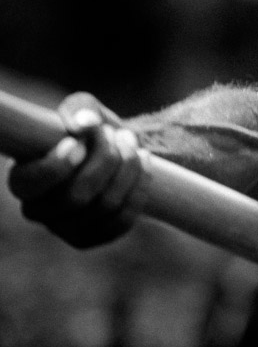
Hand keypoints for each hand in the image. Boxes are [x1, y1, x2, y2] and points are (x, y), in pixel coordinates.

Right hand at [7, 91, 144, 246]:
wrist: (117, 152)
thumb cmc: (90, 131)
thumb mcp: (83, 110)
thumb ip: (80, 108)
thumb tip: (85, 123)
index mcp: (23, 180)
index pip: (32, 183)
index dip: (59, 164)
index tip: (77, 141)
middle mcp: (39, 211)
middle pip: (77, 196)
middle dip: (106, 160)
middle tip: (119, 134)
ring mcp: (67, 229)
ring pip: (104, 206)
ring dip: (128, 169)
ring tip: (133, 143)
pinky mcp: (95, 237)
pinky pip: (122, 220)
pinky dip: (139, 189)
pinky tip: (144, 164)